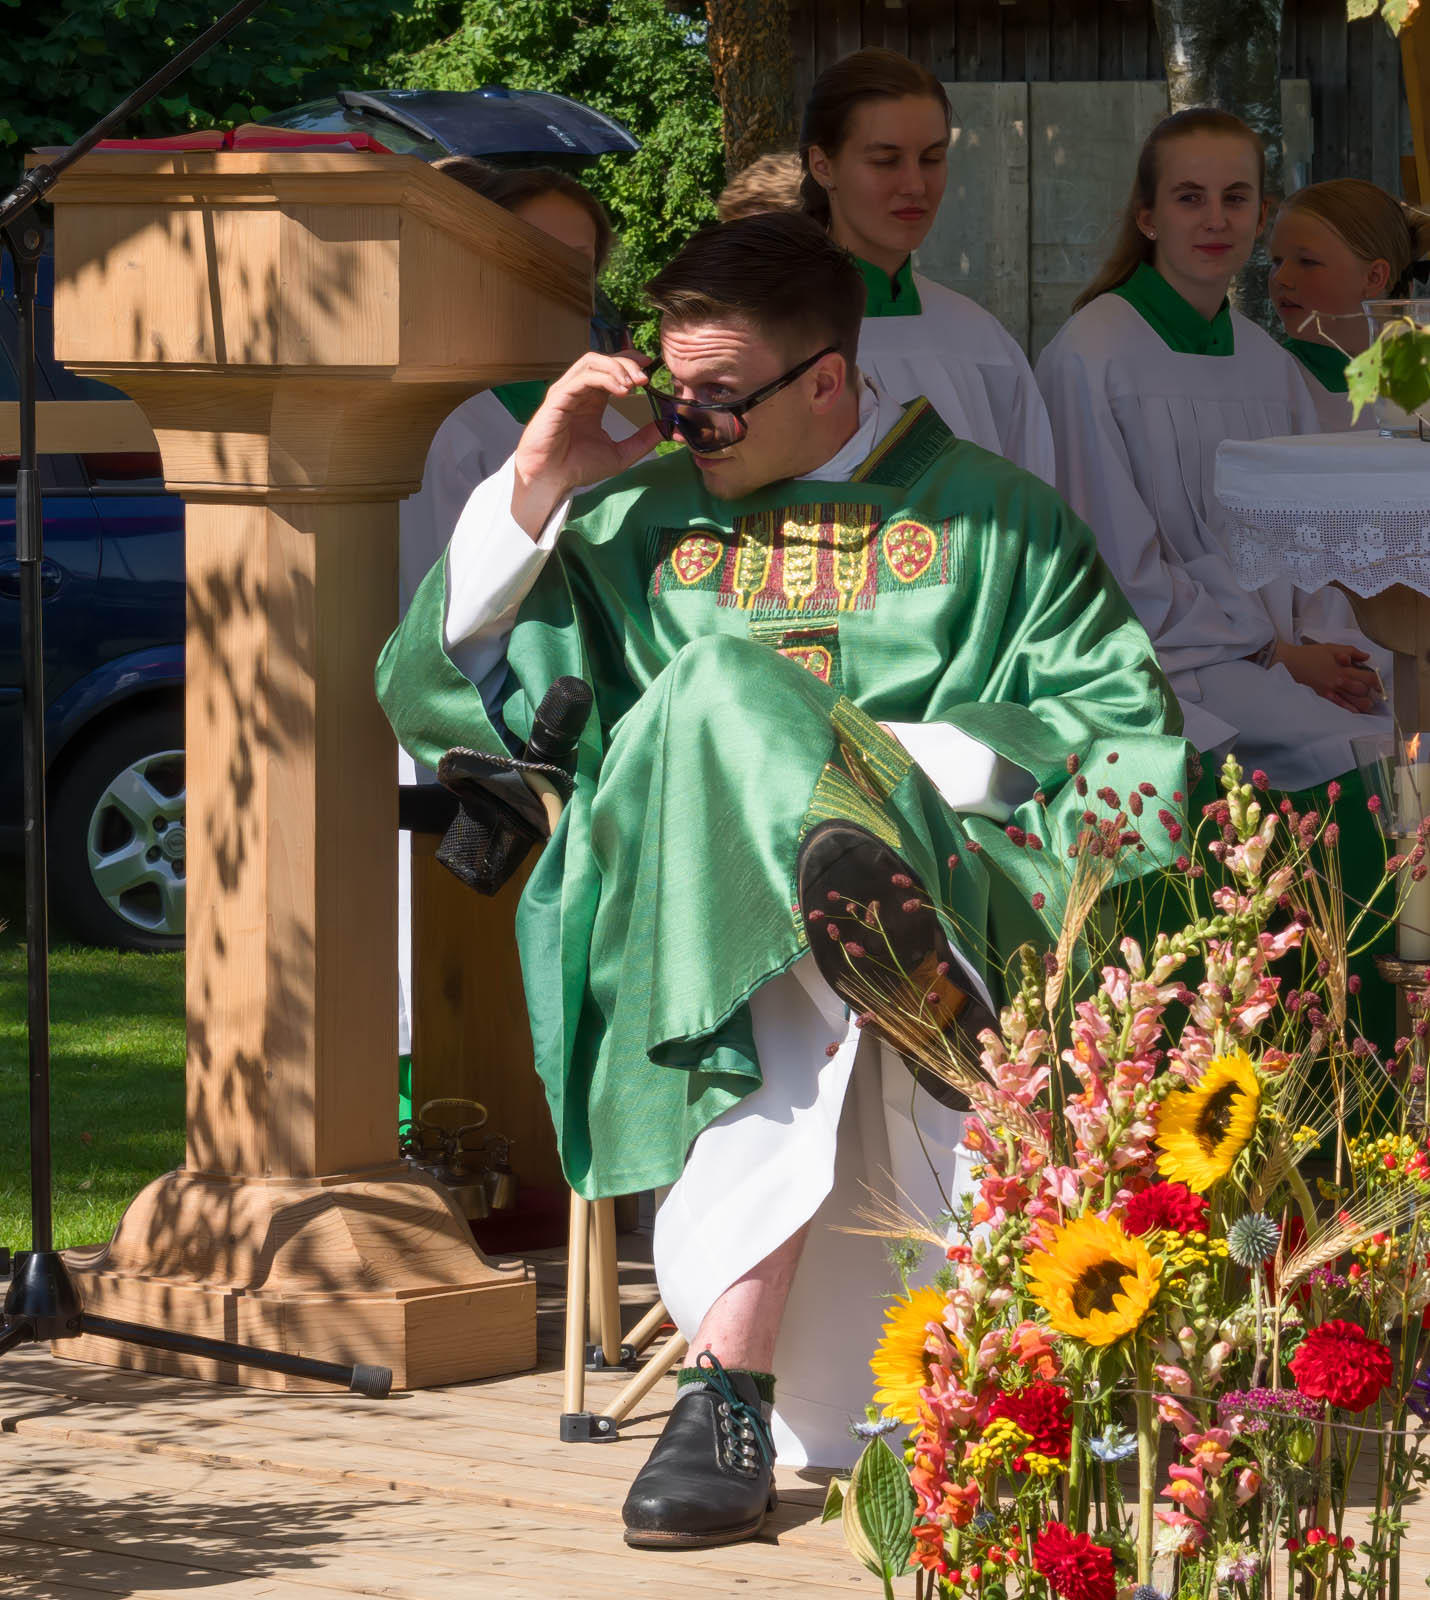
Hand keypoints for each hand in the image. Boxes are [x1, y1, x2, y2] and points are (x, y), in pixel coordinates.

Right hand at [510, 351, 663, 537]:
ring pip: (591, 362)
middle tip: (645, 378)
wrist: (551, 479)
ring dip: (616, 367)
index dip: (629, 362)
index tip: (650, 367)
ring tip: (633, 384)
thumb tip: (666, 429)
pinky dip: (604, 378)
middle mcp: (578, 391)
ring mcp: (566, 392)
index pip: (610, 369)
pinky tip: (621, 390)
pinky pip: (582, 378)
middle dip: (627, 363)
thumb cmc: (577, 467)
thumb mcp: (620, 454)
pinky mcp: (557, 398)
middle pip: (603, 360)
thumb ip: (642, 440)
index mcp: (591, 400)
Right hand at [1272, 640, 1380, 713]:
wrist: (1288, 663)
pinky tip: (1352, 709)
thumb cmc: (1309, 654)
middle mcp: (1339, 683)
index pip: (1369, 678)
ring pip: (1355, 704)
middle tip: (1368, 691)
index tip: (1378, 683)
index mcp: (1343, 669)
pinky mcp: (1322, 698)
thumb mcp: (1331, 648)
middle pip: (1364, 693)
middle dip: (1369, 692)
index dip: (1377, 682)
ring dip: (1362, 704)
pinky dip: (1349, 709)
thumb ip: (1351, 651)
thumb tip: (1365, 657)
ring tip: (1363, 702)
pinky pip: (1340, 708)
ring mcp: (1331, 693)